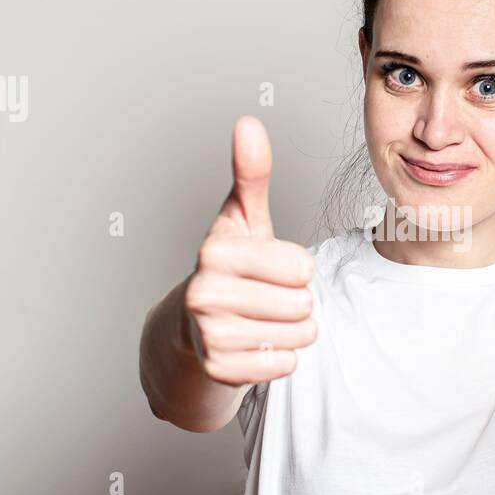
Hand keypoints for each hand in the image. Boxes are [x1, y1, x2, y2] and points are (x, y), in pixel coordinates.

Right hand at [184, 115, 317, 385]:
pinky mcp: (220, 371)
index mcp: (215, 253)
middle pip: (303, 303)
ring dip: (292, 331)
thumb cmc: (229, 267)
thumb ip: (251, 173)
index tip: (273, 267)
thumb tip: (248, 122)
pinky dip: (280, 358)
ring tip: (264, 320)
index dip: (298, 268)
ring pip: (298, 336)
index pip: (301, 266)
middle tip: (269, 298)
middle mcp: (205, 294)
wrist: (192, 327)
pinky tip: (256, 344)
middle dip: (297, 302)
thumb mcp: (242, 219)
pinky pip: (286, 365)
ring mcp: (210, 336)